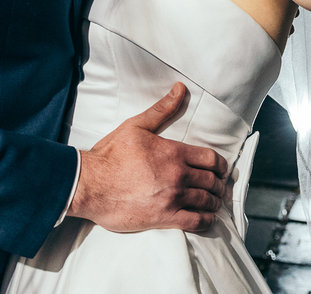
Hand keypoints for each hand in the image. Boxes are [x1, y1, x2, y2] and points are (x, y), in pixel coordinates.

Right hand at [67, 82, 228, 232]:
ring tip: (214, 202)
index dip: (220, 165)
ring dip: (214, 202)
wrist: (90, 184)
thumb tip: (180, 89)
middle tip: (219, 187)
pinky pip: (195, 222)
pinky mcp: (164, 218)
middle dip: (219, 184)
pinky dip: (205, 221)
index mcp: (174, 152)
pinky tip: (206, 218)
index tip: (221, 169)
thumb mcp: (136, 125)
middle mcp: (178, 175)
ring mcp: (172, 198)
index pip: (211, 159)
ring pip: (206, 201)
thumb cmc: (111, 154)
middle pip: (212, 181)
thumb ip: (162, 109)